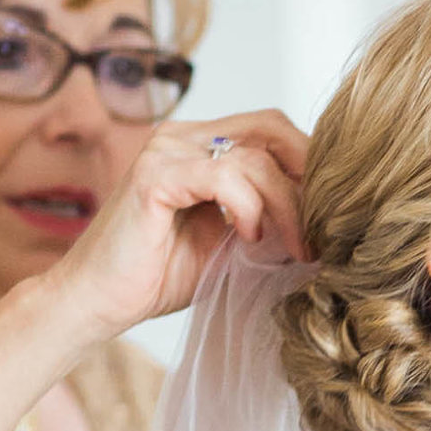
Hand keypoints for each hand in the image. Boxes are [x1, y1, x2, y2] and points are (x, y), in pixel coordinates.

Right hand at [41, 110, 309, 344]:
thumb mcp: (230, 243)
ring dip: (287, 206)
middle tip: (327, 225)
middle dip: (309, 175)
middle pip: (270, 127)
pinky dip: (248, 207)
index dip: (310, 166)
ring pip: (254, 158)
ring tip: (293, 246)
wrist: (97, 302)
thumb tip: (326, 219)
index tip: (332, 215)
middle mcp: (183, 137)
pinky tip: (250, 236)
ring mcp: (165, 151)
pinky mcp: (153, 177)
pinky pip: (222, 177)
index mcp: (200, 147)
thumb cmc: (158, 277)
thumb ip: (266, 218)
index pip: (272, 132)